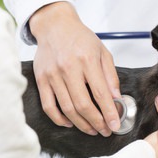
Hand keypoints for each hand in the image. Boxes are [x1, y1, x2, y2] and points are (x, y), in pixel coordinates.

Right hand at [29, 2, 121, 135]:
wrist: (54, 26)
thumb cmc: (80, 38)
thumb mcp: (102, 51)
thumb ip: (110, 76)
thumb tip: (116, 99)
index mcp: (86, 60)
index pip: (100, 93)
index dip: (109, 112)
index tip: (116, 124)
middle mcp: (68, 68)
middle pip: (83, 104)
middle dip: (97, 122)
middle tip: (105, 130)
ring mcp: (52, 75)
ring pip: (67, 108)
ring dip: (81, 124)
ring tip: (92, 129)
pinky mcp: (41, 80)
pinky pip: (49, 106)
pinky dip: (59, 119)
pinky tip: (70, 123)